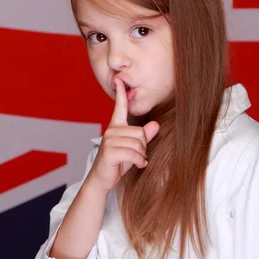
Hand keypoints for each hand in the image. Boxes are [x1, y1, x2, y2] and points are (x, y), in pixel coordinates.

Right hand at [84, 78, 159, 193]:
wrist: (102, 179)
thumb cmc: (118, 163)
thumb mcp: (134, 149)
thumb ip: (144, 137)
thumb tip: (155, 125)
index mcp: (116, 127)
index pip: (119, 107)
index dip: (121, 93)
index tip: (118, 79)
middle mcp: (111, 130)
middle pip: (140, 132)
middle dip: (143, 146)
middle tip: (137, 155)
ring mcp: (109, 141)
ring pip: (138, 144)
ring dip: (141, 156)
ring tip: (136, 161)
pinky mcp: (109, 152)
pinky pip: (133, 154)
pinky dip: (139, 161)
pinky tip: (138, 165)